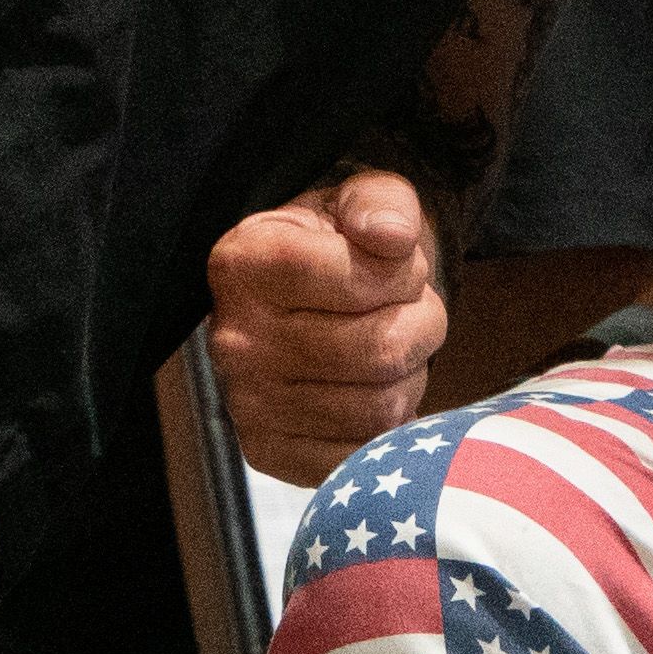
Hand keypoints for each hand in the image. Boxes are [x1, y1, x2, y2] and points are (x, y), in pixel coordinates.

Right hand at [209, 168, 447, 478]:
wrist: (310, 300)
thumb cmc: (341, 245)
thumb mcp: (363, 199)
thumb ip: (382, 202)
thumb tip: (391, 235)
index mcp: (243, 262)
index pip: (358, 279)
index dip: (403, 272)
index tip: (394, 262)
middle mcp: (232, 338)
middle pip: (380, 350)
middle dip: (420, 324)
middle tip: (405, 309)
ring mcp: (245, 403)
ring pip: (381, 407)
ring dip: (408, 375)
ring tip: (385, 346)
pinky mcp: (267, 452)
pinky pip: (363, 454)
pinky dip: (387, 426)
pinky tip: (368, 390)